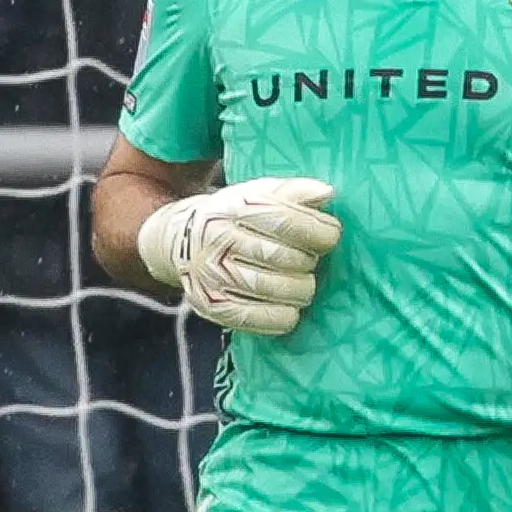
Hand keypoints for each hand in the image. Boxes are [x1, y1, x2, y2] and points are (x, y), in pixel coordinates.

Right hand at [136, 176, 343, 333]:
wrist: (180, 240)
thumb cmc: (233, 216)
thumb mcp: (256, 194)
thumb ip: (292, 192)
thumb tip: (327, 193)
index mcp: (231, 208)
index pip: (283, 220)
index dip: (316, 230)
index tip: (331, 234)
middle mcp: (218, 241)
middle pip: (283, 257)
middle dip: (309, 260)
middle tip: (312, 259)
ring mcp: (213, 277)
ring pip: (276, 289)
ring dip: (302, 288)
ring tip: (304, 282)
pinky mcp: (213, 307)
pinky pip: (259, 319)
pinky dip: (284, 315)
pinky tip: (290, 306)